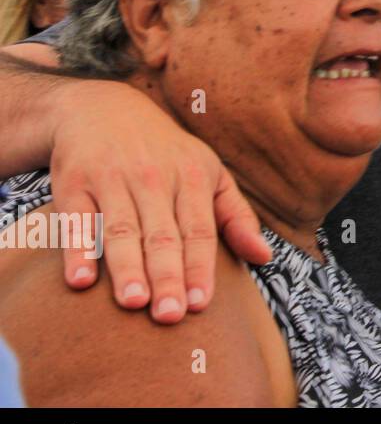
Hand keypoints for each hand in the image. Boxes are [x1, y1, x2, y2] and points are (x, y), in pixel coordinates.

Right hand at [48, 80, 270, 322]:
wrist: (102, 107)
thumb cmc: (166, 153)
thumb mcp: (211, 173)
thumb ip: (237, 217)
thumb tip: (264, 257)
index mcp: (192, 178)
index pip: (199, 230)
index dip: (200, 267)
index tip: (202, 305)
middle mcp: (153, 178)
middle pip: (162, 234)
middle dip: (167, 275)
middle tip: (170, 315)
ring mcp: (112, 179)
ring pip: (121, 229)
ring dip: (127, 267)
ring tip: (134, 302)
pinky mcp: (73, 182)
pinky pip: (76, 220)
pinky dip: (77, 249)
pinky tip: (80, 280)